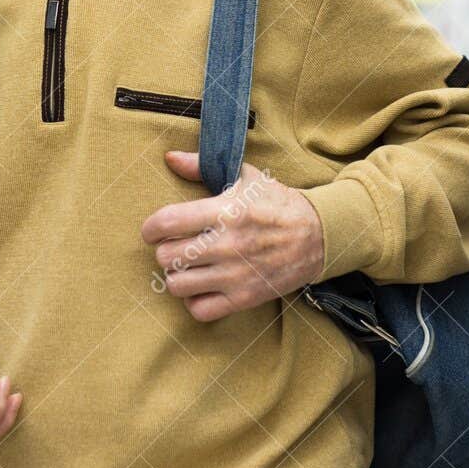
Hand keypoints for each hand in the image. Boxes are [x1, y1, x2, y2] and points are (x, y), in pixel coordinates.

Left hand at [140, 150, 324, 321]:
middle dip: (164, 250)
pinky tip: (202, 287)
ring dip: (177, 275)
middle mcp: (227, 244)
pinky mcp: (244, 297)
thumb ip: (202, 166)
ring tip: (187, 267)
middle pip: (166, 256)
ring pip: (178, 285)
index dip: (150, 228)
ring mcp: (235, 274)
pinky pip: (200, 310)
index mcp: (225, 211)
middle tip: (175, 246)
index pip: (166, 222)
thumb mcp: (244, 176)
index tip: (153, 230)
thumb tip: (169, 157)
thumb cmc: (276, 203)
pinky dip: (194, 301)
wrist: (319, 235)